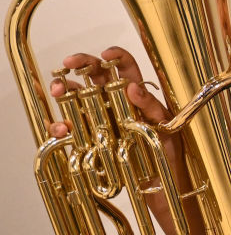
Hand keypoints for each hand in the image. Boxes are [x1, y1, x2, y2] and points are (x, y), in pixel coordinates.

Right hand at [48, 47, 179, 161]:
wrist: (157, 180)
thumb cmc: (166, 150)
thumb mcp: (165, 126)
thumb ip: (151, 106)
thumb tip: (132, 87)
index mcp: (136, 94)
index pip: (126, 67)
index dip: (117, 56)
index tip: (106, 54)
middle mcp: (115, 101)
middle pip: (95, 74)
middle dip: (80, 64)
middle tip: (68, 63)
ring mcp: (99, 118)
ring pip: (76, 96)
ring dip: (64, 89)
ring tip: (59, 90)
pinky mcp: (88, 138)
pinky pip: (70, 128)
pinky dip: (61, 126)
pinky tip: (63, 128)